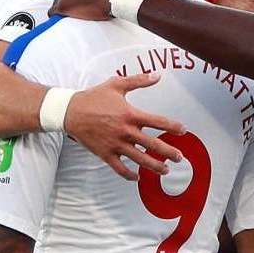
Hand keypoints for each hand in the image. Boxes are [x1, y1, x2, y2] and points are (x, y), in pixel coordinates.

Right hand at [66, 72, 186, 180]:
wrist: (70, 111)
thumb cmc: (94, 97)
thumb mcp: (116, 84)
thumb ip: (139, 80)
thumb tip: (158, 75)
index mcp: (130, 114)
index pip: (158, 121)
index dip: (173, 126)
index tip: (183, 130)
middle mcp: (125, 131)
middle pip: (153, 145)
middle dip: (169, 152)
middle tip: (180, 158)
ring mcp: (115, 144)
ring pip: (139, 160)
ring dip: (155, 166)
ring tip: (165, 170)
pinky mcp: (105, 154)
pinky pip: (120, 169)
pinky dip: (129, 175)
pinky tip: (138, 177)